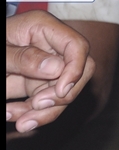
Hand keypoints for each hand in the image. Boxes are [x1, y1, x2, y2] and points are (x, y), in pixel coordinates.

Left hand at [6, 11, 94, 131]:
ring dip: (42, 112)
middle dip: (61, 96)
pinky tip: (10, 116)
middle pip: (77, 73)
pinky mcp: (32, 85)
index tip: (60, 92)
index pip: (77, 46)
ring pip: (60, 94)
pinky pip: (42, 104)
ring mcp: (42, 67)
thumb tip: (57, 68)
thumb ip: (24, 58)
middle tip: (36, 108)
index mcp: (42, 28)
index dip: (75, 69)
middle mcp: (49, 47)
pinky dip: (29, 114)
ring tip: (18, 122)